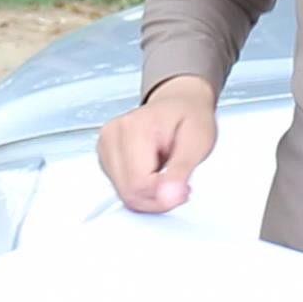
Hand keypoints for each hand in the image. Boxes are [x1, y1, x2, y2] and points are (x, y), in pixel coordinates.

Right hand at [95, 75, 217, 211]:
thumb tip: (167, 197)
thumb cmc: (190, 116)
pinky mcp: (104, 156)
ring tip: (166, 175)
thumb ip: (181, 172)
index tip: (183, 188)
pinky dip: (140, 189)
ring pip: (123, 193)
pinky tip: (153, 174)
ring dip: (149, 195)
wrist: (179, 103)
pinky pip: (121, 188)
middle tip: (178, 185)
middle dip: (156, 198)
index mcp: (133, 127)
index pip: (138, 184)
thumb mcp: (198, 142)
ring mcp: (105, 145)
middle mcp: (112, 134)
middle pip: (128, 192)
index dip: (163, 197)